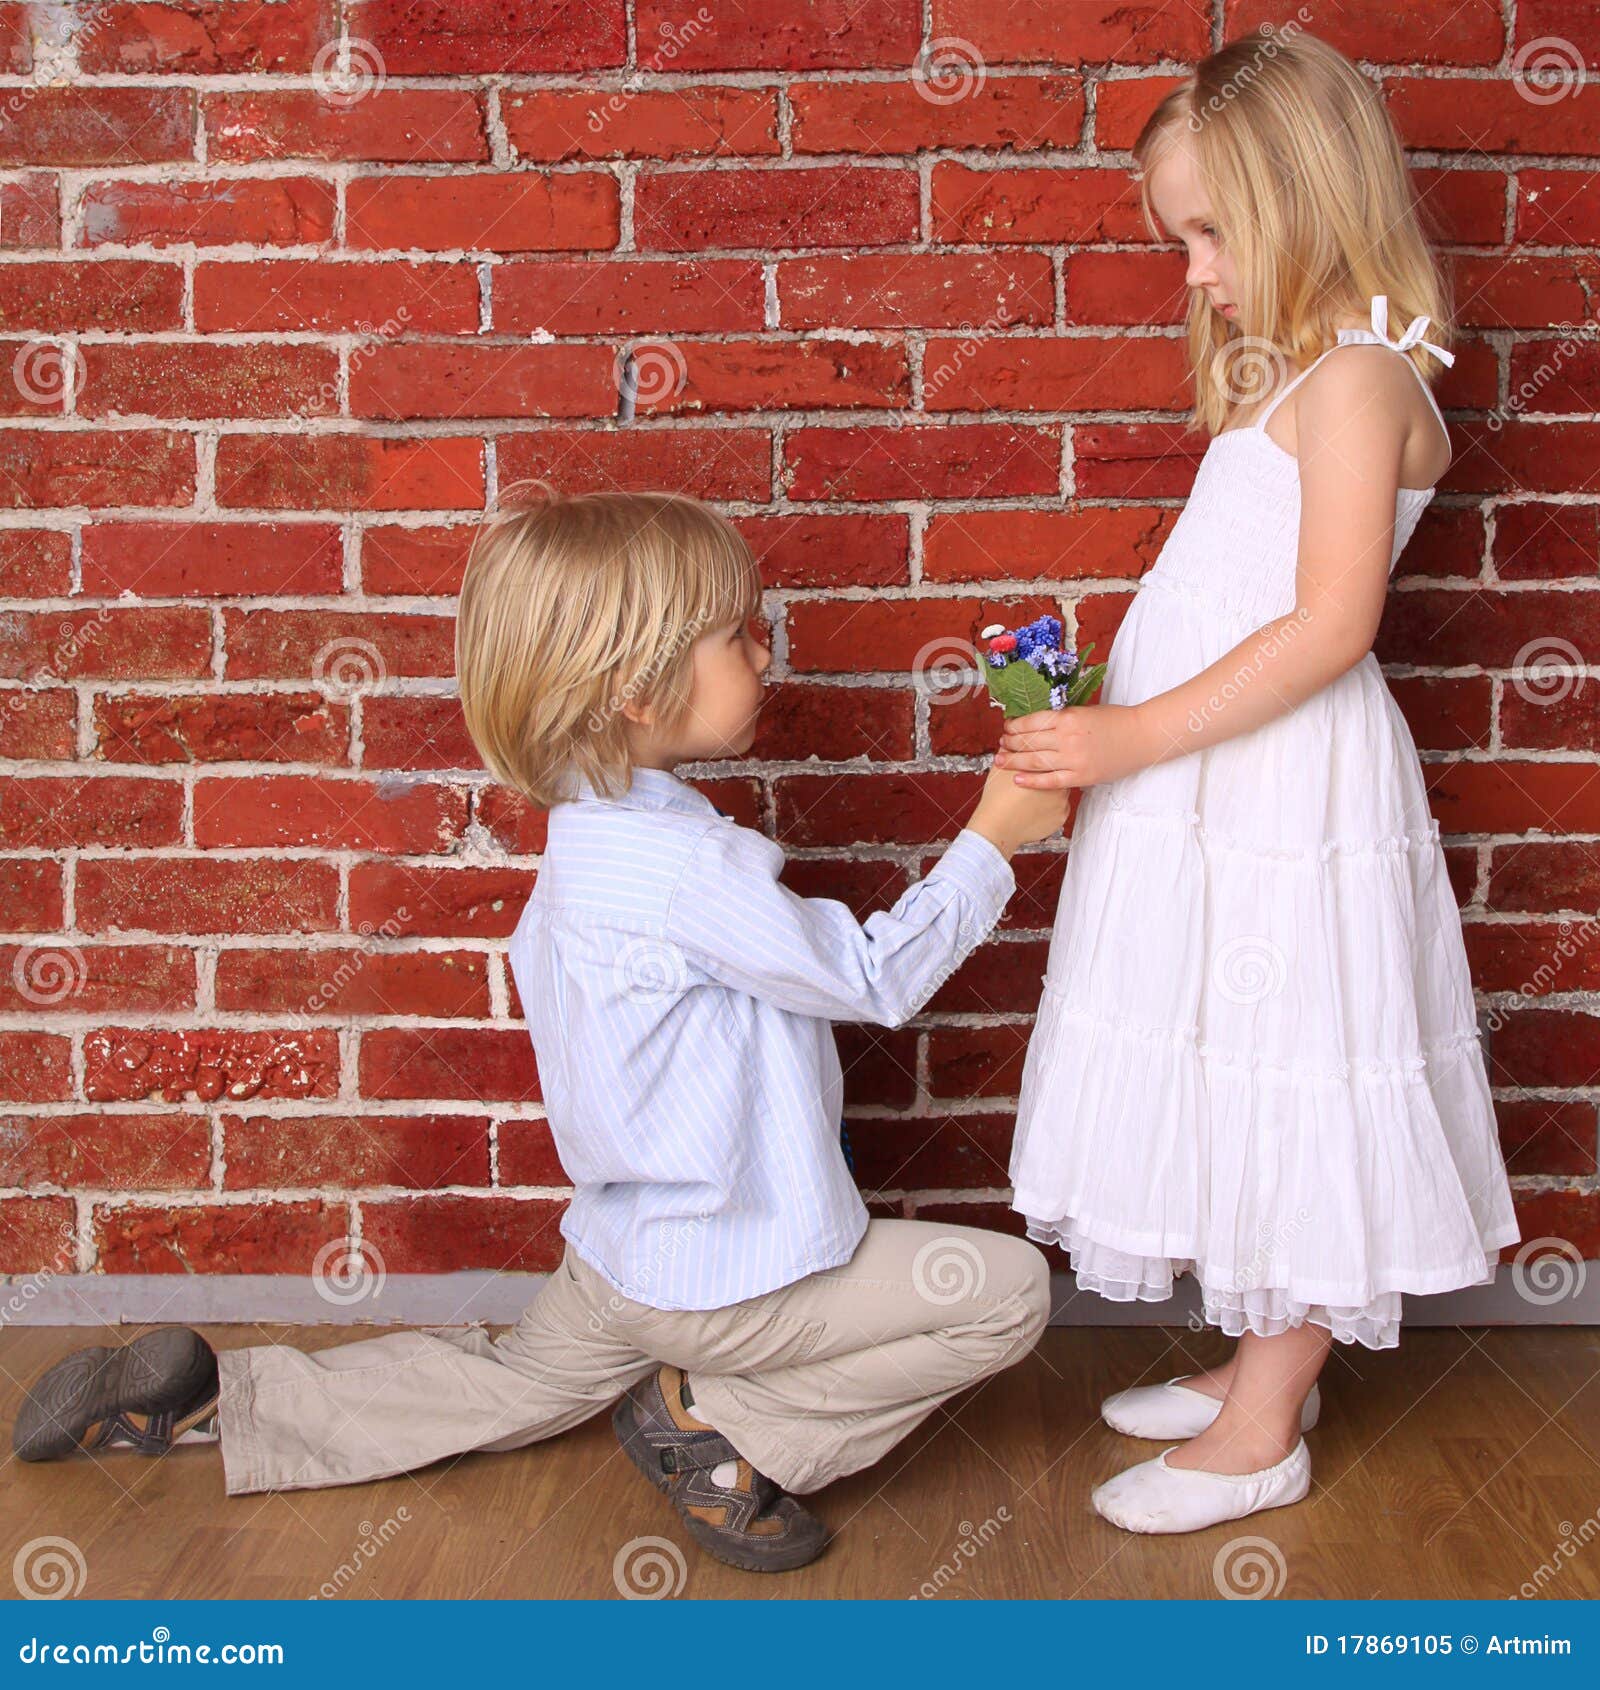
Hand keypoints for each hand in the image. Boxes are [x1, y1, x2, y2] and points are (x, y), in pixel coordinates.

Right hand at [968, 760, 1070, 856]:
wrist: (997, 827)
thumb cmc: (998, 798)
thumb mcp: (1001, 768)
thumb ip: (1012, 750)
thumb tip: (1013, 738)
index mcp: (1044, 768)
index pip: (1052, 754)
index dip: (1043, 754)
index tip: (1038, 758)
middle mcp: (1059, 781)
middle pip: (1061, 770)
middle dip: (1052, 770)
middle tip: (1040, 772)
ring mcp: (1062, 801)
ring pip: (1062, 789)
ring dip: (1052, 789)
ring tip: (1035, 794)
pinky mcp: (1062, 816)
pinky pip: (1060, 807)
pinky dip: (1051, 806)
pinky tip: (1037, 807)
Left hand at [995, 703, 1156, 788]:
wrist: (1143, 736)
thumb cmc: (1116, 721)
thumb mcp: (1086, 711)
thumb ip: (1063, 718)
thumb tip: (1037, 722)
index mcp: (1069, 717)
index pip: (1032, 722)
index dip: (1015, 726)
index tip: (1006, 728)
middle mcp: (1068, 737)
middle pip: (1029, 741)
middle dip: (1010, 743)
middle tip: (1000, 745)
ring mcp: (1074, 758)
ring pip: (1035, 761)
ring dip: (1014, 761)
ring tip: (1001, 761)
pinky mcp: (1082, 776)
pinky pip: (1051, 781)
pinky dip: (1031, 781)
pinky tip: (1017, 779)